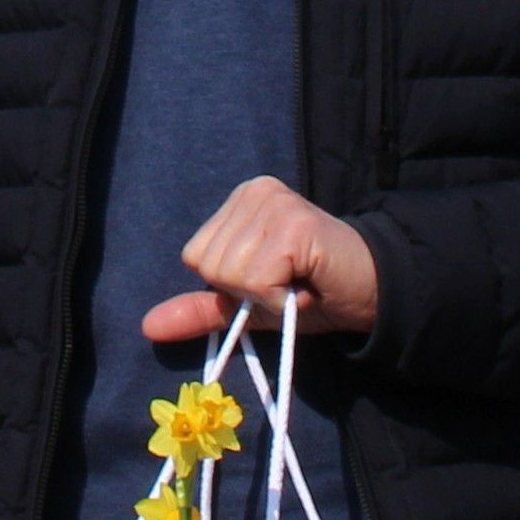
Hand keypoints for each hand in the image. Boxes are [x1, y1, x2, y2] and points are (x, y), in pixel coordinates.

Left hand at [139, 176, 378, 342]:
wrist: (372, 294)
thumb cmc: (312, 293)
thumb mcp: (246, 304)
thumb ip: (200, 310)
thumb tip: (147, 328)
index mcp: (238, 202)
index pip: (195, 256)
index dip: (230, 283)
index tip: (271, 281)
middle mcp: (254, 192)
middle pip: (208, 263)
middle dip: (247, 290)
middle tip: (288, 283)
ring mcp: (274, 202)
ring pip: (229, 272)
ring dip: (266, 295)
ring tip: (299, 281)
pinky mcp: (293, 222)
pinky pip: (256, 278)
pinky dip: (279, 296)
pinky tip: (307, 282)